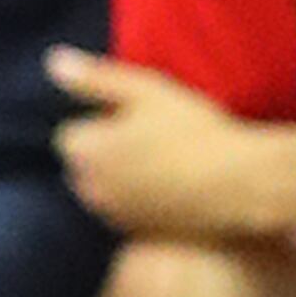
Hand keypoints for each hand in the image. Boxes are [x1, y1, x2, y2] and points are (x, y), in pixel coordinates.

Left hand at [49, 50, 295, 239]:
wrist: (243, 185)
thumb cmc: (194, 132)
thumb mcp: (144, 90)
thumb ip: (94, 78)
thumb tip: (52, 61)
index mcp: (85, 152)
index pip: (71, 133)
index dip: (102, 122)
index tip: (138, 118)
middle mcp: (90, 190)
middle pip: (85, 164)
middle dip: (107, 151)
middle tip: (154, 137)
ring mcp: (114, 216)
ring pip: (105, 188)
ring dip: (122, 177)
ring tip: (169, 161)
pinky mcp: (138, 234)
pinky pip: (127, 211)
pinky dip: (140, 201)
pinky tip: (175, 187)